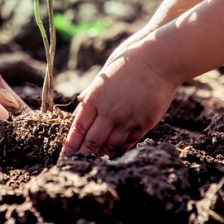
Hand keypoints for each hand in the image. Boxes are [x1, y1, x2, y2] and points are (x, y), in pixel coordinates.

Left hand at [61, 36, 179, 157]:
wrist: (158, 59)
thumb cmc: (128, 62)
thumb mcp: (104, 75)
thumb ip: (92, 93)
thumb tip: (81, 105)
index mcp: (95, 98)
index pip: (78, 128)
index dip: (71, 144)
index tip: (65, 155)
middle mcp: (109, 111)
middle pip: (93, 141)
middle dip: (84, 154)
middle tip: (78, 164)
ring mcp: (127, 118)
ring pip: (111, 145)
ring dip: (102, 154)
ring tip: (97, 160)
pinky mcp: (145, 122)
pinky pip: (130, 141)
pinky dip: (121, 148)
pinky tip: (117, 151)